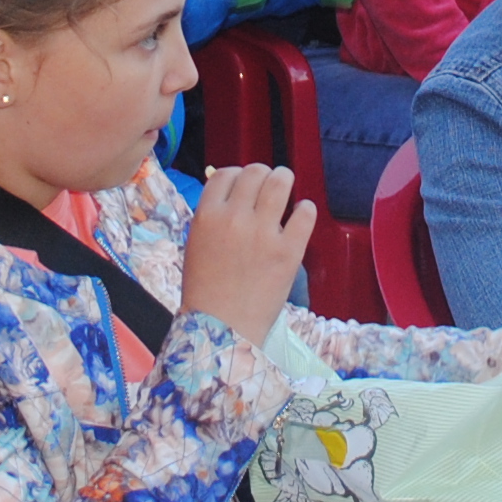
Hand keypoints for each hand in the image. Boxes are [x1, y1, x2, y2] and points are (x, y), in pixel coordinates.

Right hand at [178, 166, 315, 353]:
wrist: (221, 329)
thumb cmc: (204, 292)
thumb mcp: (196, 246)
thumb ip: (212, 218)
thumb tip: (233, 195)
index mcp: (207, 215)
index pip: (225, 174)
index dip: (237, 175)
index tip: (243, 185)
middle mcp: (235, 217)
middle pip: (255, 172)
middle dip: (264, 174)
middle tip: (269, 184)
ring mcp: (263, 233)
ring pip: (280, 182)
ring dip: (284, 180)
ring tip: (286, 185)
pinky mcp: (288, 251)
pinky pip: (304, 214)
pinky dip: (305, 209)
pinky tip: (302, 214)